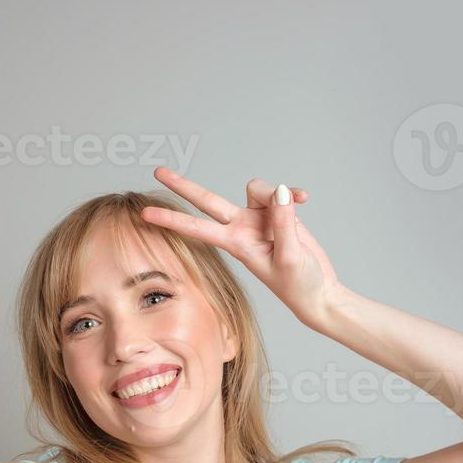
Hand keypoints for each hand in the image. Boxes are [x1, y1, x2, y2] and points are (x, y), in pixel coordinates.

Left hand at [141, 167, 343, 329]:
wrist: (317, 292)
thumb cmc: (299, 284)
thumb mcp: (290, 257)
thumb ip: (283, 223)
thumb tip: (280, 190)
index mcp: (236, 244)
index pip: (197, 228)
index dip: (172, 220)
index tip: (145, 215)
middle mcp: (242, 228)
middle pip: (207, 201)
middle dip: (183, 186)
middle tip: (158, 171)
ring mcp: (258, 219)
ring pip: (257, 188)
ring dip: (276, 192)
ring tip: (297, 204)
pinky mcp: (277, 214)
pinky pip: (281, 191)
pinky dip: (294, 193)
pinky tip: (306, 199)